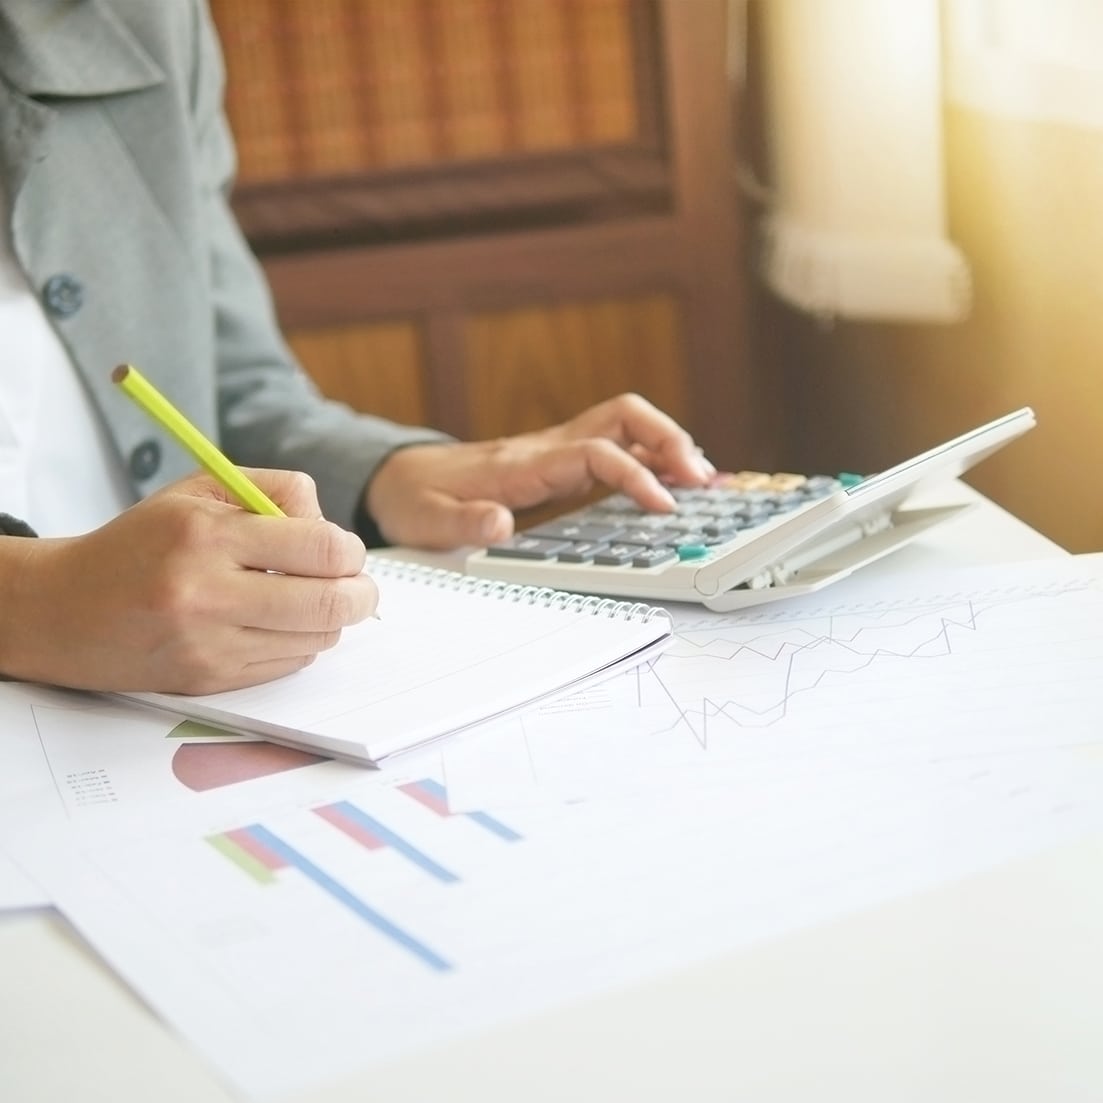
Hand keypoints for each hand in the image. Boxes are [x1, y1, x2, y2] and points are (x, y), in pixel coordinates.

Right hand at [0, 470, 378, 693]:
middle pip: (329, 603)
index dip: (350, 550)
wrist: (67, 610)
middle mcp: (207, 594)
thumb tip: (334, 527)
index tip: (348, 551)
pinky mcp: (210, 681)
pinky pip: (289, 664)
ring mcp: (209, 644)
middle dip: (361, 594)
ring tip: (308, 598)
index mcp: (207, 535)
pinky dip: (299, 643)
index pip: (320, 547)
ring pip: (316, 639)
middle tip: (360, 586)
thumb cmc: (143, 542)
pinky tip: (274, 622)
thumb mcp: (202, 490)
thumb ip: (276, 491)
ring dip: (329, 619)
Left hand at [367, 392, 714, 548]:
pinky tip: (670, 482)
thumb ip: (463, 522)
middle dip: (668, 439)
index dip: (634, 474)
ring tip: (701, 479)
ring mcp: (557, 452)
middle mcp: (547, 448)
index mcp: (523, 464)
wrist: (400, 478)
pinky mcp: (560, 463)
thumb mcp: (426, 520)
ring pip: (626, 426)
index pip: (595, 452)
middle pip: (623, 417)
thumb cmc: (416, 497)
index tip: (663, 506)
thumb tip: (502, 524)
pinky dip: (651, 458)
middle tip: (701, 478)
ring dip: (667, 444)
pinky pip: (616, 447)